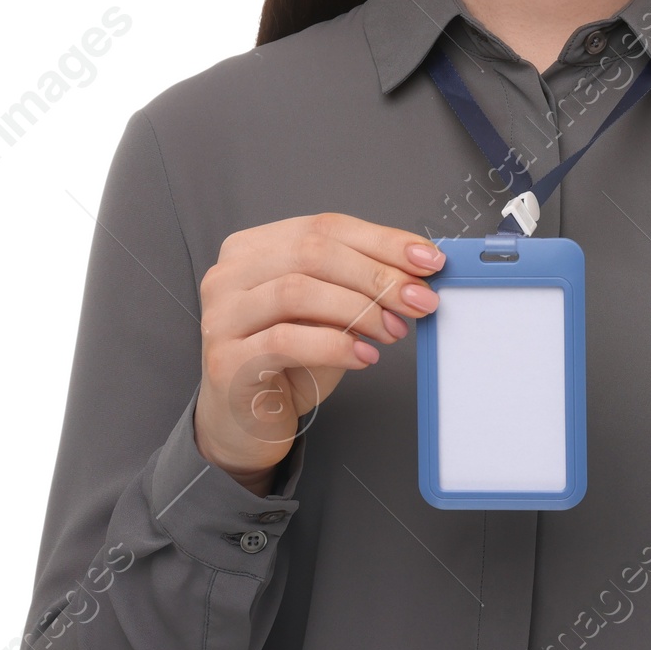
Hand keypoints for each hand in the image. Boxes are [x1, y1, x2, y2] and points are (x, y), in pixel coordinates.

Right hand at [194, 213, 443, 490]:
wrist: (248, 422)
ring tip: (392, 331)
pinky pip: (286, 340)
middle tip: (419, 300)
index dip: (383, 241)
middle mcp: (230, 274)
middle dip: (377, 275)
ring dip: (359, 309)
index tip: (428, 260)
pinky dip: (334, 344)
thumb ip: (358, 287)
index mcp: (256, 248)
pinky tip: (363, 355)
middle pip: (313, 252)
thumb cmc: (290, 364)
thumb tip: (415, 273)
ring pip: (298, 291)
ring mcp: (222, 315)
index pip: (326, 227)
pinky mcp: (226, 359)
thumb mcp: (329, 315)